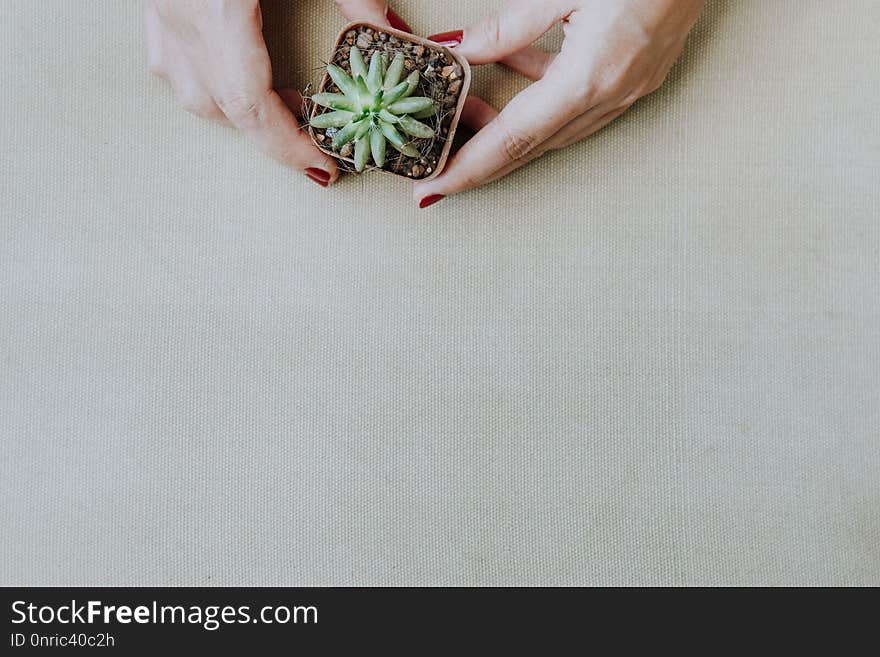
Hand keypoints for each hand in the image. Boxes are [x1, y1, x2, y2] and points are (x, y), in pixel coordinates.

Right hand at [145, 0, 407, 186]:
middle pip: (226, 106)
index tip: (323, 167)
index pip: (250, 103)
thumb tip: (394, 31)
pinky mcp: (152, 1)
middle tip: (321, 145)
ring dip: (246, 114)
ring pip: (196, 93)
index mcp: (215, 5)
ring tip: (292, 109)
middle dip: (276, 136)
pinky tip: (246, 78)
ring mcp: (158, 9)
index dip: (286, 145)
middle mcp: (178, 13)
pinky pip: (177, 65)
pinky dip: (216, 85)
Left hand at [414, 0, 703, 206]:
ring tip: (468, 112)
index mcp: (589, 79)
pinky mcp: (639, 74)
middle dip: (483, 157)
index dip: (471, 166)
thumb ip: (512, 25)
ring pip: (555, 127)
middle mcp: (611, 95)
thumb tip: (466, 50)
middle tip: (440, 162)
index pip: (514, 138)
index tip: (435, 188)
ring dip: (510, 127)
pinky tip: (517, 73)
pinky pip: (579, 103)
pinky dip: (541, 99)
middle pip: (532, 143)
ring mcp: (630, 88)